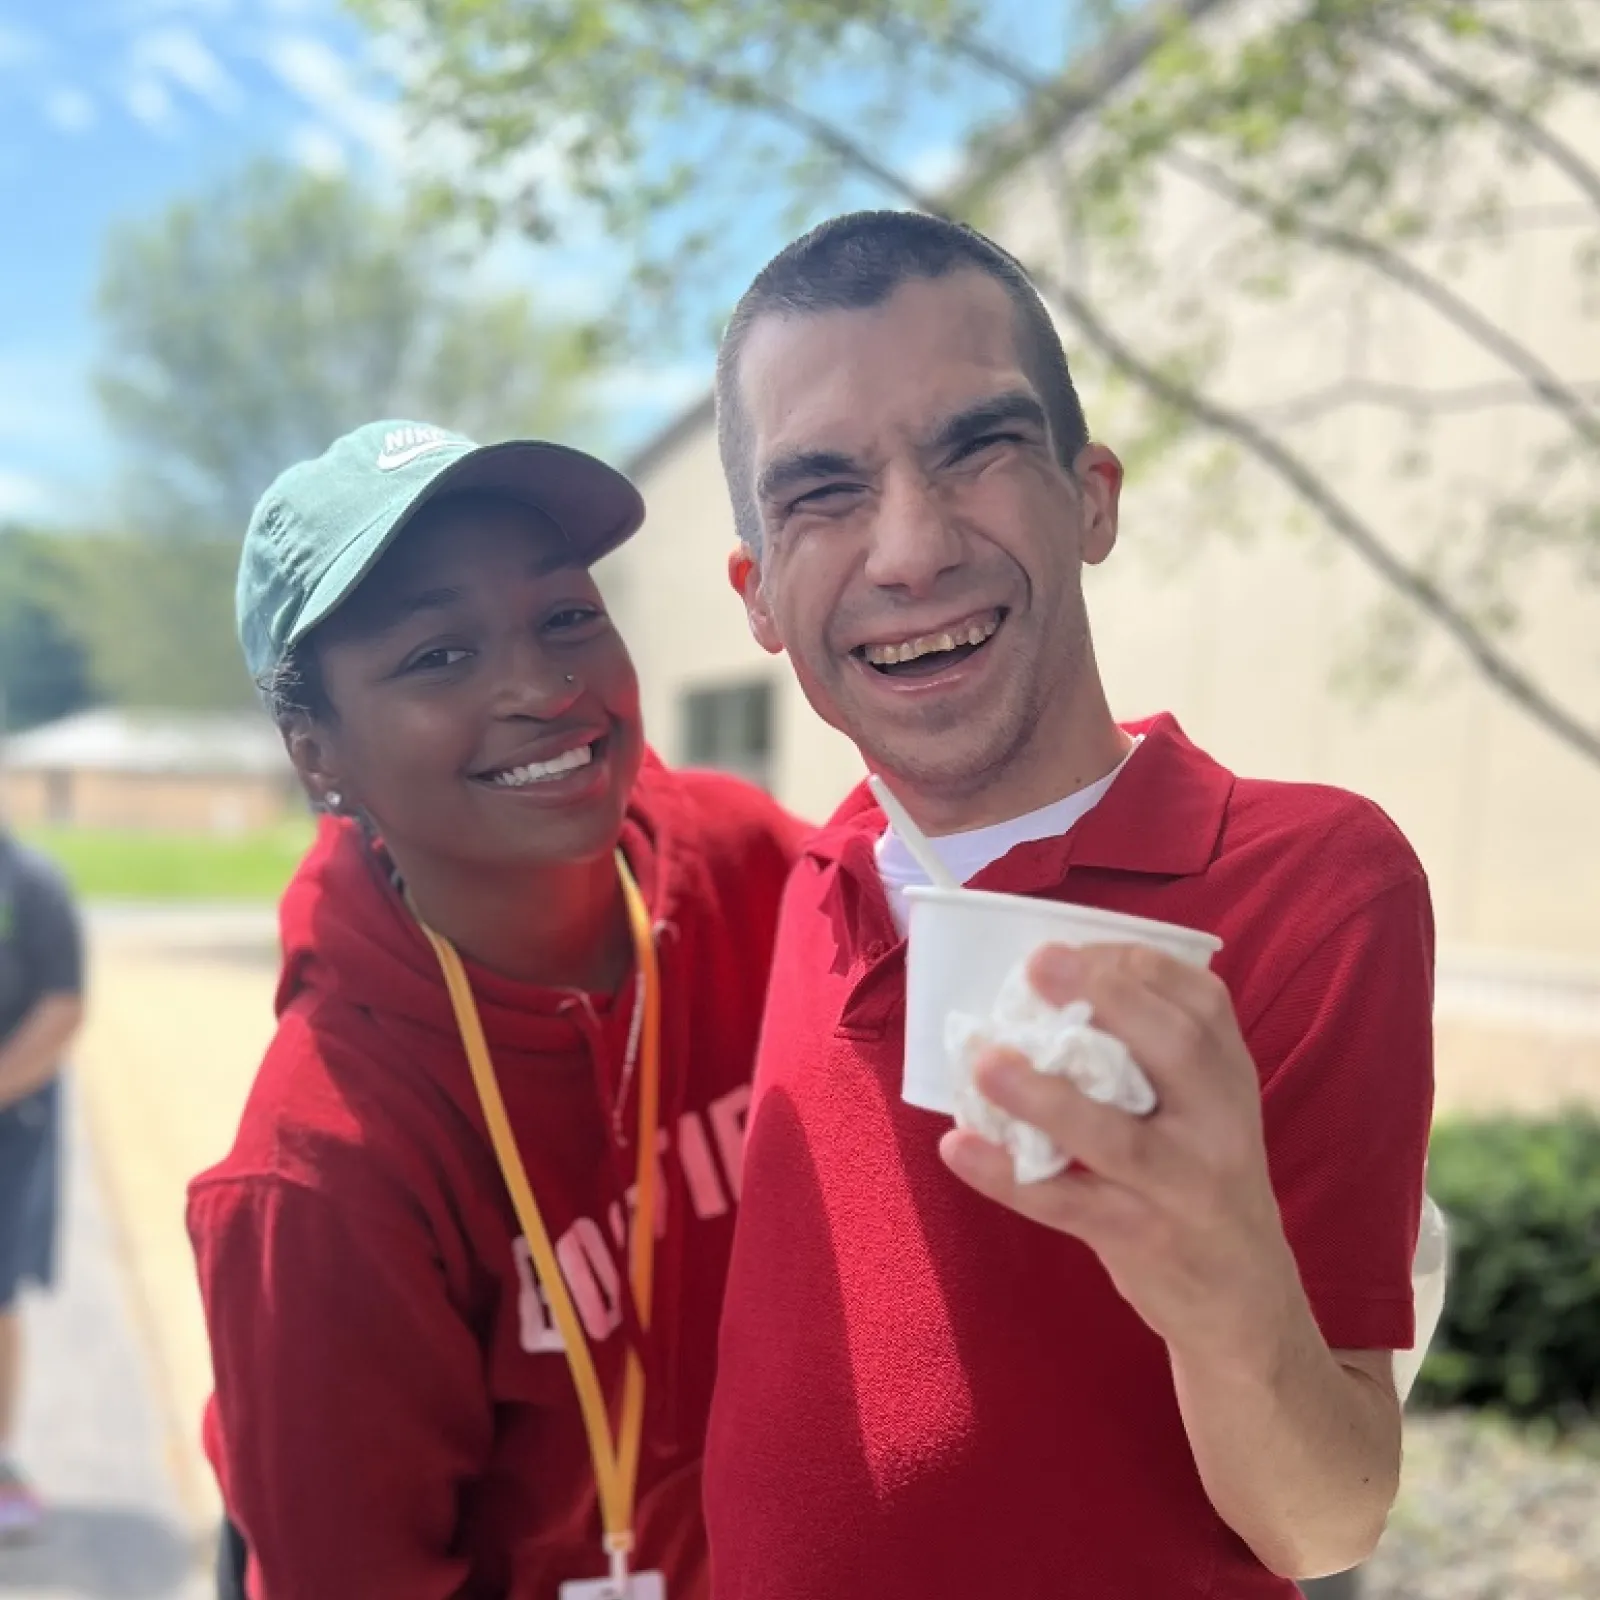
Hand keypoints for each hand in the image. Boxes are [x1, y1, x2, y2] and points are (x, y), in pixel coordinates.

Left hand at [940, 943, 1301, 1361]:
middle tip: (1036, 965)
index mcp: (1231, 1080)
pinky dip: (1008, 1176)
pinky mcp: (1141, 1239)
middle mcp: (1220, 1126)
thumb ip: (1153, 1057)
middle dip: (1108, 999)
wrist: (1245, 1306)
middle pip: (1176, 1051)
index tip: (1069, 946)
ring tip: (986, 1061)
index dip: (1133, 964)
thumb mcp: (1206, 1112)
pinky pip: (1067, 1204)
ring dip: (1044, 1095)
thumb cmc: (1201, 1183)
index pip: (1202, 1003)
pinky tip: (958, 1146)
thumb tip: (1043, 992)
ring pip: (1116, 1136)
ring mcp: (1183, 1187)